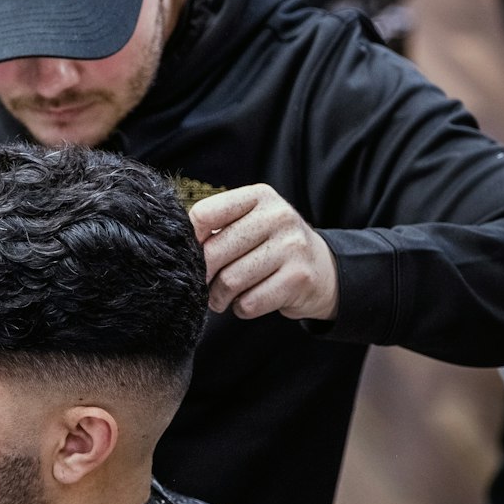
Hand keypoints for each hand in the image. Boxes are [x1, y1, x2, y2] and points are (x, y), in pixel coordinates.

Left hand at [189, 184, 338, 321]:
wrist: (323, 268)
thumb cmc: (271, 246)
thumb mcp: (249, 223)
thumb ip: (217, 228)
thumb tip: (180, 251)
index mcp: (259, 196)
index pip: (205, 214)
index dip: (189, 240)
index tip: (190, 253)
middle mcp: (278, 216)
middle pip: (214, 251)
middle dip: (203, 275)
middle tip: (204, 284)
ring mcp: (292, 246)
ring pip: (230, 281)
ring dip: (219, 297)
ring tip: (223, 297)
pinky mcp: (299, 278)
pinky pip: (250, 303)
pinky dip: (241, 308)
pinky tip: (248, 300)